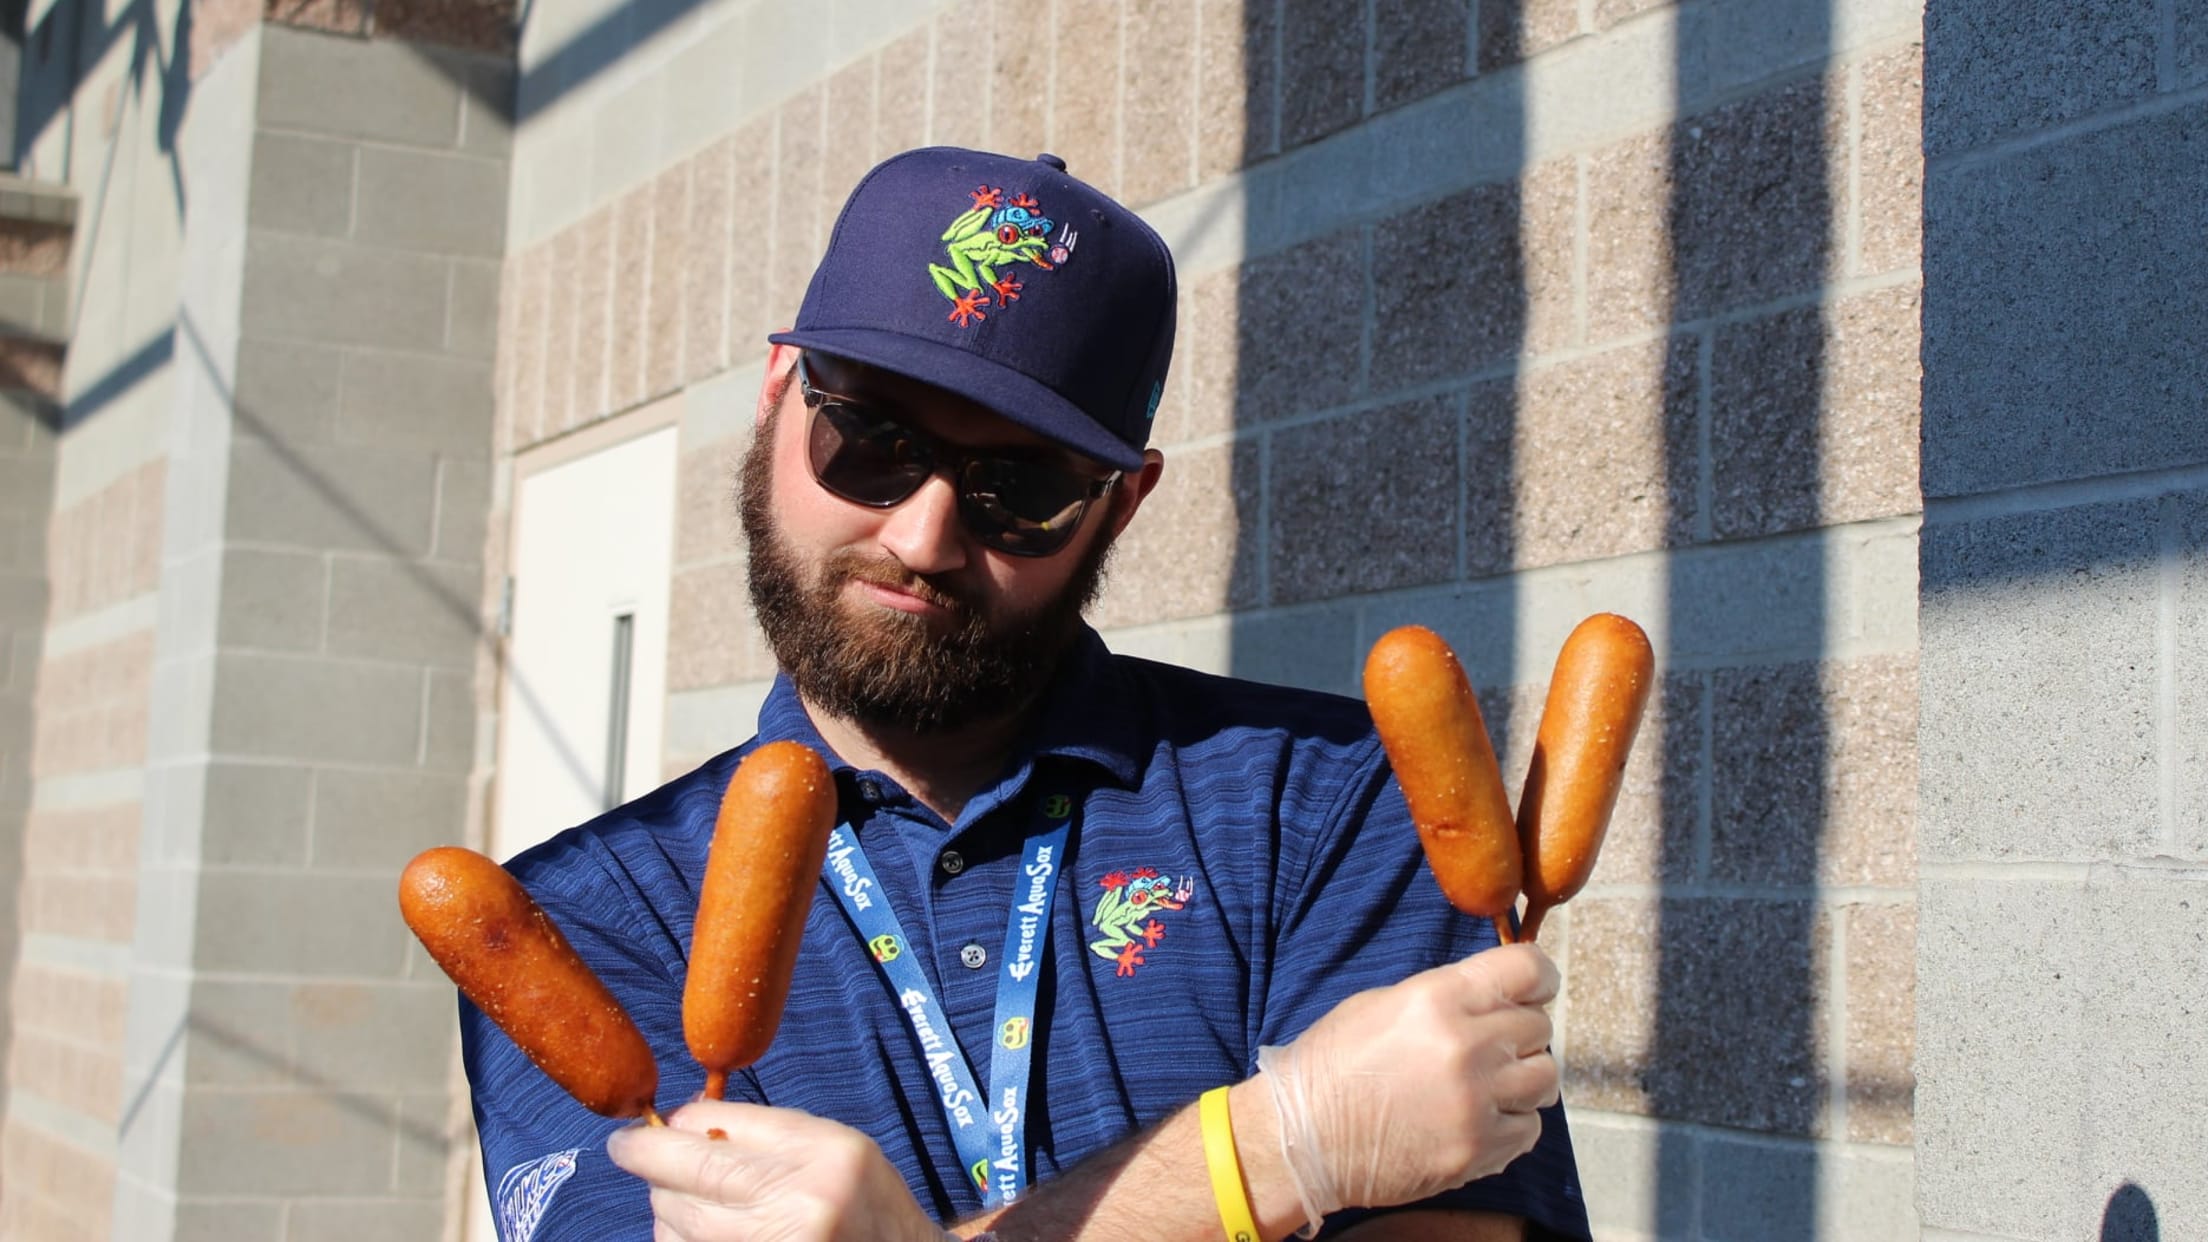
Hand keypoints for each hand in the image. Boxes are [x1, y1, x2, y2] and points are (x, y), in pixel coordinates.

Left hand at [606, 1101, 953, 1241]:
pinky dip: (681, 1237)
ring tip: (700, 1204)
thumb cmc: (868, 1204)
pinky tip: (709, 1232)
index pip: (709, 1133)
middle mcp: (792, 1206)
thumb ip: (761, 1130)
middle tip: (648, 1158)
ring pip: (673, 1223)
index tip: (643, 1131)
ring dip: (669, 1209)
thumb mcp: (831, 1145)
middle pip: (681, 1179)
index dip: (662, 1131)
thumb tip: (680, 1121)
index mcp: (817, 1155)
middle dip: (656, 1167)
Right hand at [1255, 943, 1560, 1220]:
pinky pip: (1530, 1129)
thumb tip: (1497, 998)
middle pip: (1539, 1027)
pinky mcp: (1478, 1149)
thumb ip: (1449, 997)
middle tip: (1492, 1046)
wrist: (1303, 1138)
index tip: (1535, 989)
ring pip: (1544, 1079)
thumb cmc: (1334, 1064)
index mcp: (1439, 999)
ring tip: (1490, 1085)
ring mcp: (1477, 1102)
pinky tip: (1478, 1119)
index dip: (1539, 977)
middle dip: (1520, 1033)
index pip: (1527, 970)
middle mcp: (1466, 1046)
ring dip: (1523, 1079)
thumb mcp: (1383, 1004)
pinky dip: (1513, 1124)